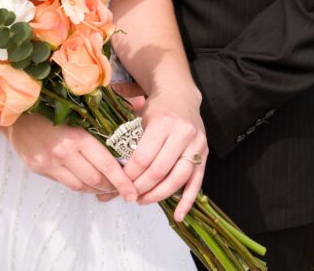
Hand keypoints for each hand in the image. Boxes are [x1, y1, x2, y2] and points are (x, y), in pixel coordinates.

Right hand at [8, 113, 137, 200]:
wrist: (17, 113)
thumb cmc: (54, 107)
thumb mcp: (80, 109)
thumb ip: (107, 115)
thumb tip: (140, 105)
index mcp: (77, 135)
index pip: (106, 164)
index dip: (122, 181)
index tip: (133, 192)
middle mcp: (63, 152)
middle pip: (95, 179)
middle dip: (112, 187)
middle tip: (123, 188)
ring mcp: (49, 163)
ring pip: (81, 186)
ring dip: (97, 189)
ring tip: (107, 186)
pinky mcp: (39, 169)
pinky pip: (66, 184)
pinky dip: (81, 186)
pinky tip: (88, 181)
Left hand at [124, 87, 207, 221]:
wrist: (181, 96)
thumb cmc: (156, 109)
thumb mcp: (139, 117)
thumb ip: (128, 140)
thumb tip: (109, 168)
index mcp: (163, 123)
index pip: (143, 157)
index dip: (129, 175)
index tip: (119, 183)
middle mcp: (182, 134)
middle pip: (159, 170)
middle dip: (141, 187)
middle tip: (128, 195)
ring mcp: (196, 145)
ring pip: (178, 178)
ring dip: (159, 195)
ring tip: (143, 201)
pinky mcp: (204, 155)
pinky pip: (196, 182)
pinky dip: (187, 201)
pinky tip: (178, 216)